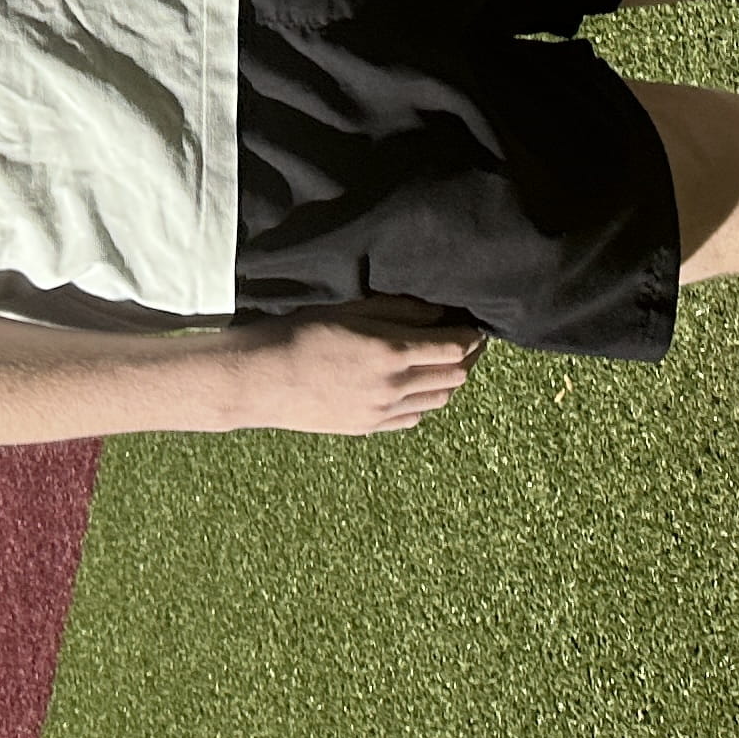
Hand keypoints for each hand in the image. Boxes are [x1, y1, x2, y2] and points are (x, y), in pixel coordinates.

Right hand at [227, 309, 481, 434]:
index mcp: (391, 352)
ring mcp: (383, 413)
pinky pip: (413, 419)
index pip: (453, 348)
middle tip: (470, 342)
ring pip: (438, 401)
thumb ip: (398, 311)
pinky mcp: (368, 428)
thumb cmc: (301, 332)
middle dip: (469, 358)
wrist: (263, 379)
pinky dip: (426, 403)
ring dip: (450, 381)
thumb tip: (439, 316)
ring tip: (448, 364)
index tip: (475, 326)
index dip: (471, 336)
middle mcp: (394, 387)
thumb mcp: (349, 309)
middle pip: (453, 377)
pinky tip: (418, 389)